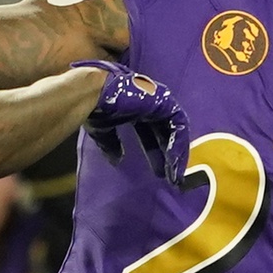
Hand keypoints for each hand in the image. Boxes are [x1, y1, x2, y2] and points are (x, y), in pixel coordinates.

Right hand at [73, 59, 190, 182]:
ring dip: (177, 153)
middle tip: (172, 178)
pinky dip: (177, 145)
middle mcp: (150, 104)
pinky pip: (179, 126)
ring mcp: (159, 101)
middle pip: (165, 133)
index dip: (154, 151)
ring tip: (175, 175)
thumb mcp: (103, 130)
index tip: (158, 171)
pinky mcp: (165, 102)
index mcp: (135, 108)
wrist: (94, 94)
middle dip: (168, 155)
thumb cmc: (95, 107)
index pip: (150, 131)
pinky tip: (173, 162)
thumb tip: (116, 160)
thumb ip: (111, 143)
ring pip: (176, 130)